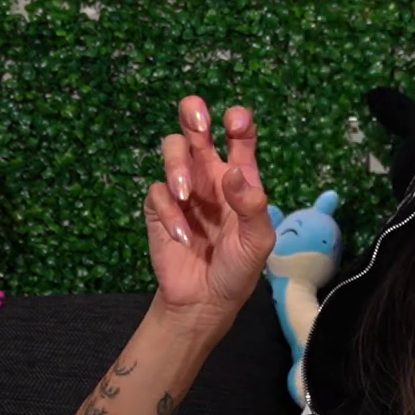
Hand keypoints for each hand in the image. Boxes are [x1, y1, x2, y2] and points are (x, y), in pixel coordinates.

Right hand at [146, 96, 275, 329]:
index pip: (239, 139)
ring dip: (177, 166)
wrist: (207, 299)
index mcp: (240, 178)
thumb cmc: (239, 268)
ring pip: (172, 150)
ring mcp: (183, 189)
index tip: (235, 122)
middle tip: (199, 123)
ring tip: (186, 195)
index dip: (238, 122)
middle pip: (195, 129)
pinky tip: (184, 237)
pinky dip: (169, 213)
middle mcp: (210, 176)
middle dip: (193, 114)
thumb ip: (252, 207)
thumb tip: (234, 173)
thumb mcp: (258, 241)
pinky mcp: (158, 208)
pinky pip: (156, 193)